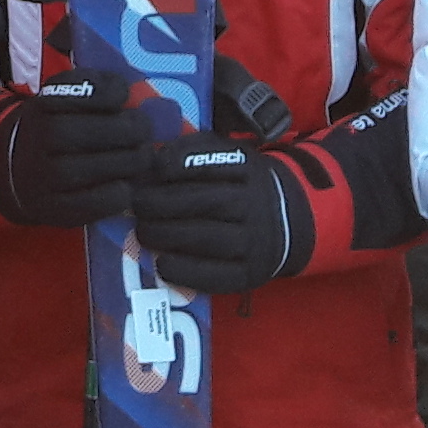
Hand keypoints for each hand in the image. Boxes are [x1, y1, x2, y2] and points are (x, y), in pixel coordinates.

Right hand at [0, 73, 145, 227]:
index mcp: (43, 106)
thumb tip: (124, 91)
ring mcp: (46, 177)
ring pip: (105, 168)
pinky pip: (102, 201)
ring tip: (138, 158)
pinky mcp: (56, 208)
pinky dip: (121, 192)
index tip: (123, 98)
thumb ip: (94, 86)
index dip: (114, 94)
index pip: (91, 93)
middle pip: (103, 132)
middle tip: (143, 133)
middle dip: (134, 130)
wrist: (14, 172)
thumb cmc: (53, 129)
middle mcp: (40, 139)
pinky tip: (123, 184)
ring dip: (133, 162)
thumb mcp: (62, 98)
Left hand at [132, 132, 310, 294]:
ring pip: (209, 238)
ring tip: (143, 232)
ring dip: (167, 236)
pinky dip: (184, 271)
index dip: (178, 164)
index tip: (153, 168)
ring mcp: (257, 241)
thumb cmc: (240, 185)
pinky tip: (161, 264)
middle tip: (138, 206)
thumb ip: (192, 151)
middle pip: (207, 202)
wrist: (289, 221)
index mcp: (250, 169)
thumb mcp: (227, 156)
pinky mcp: (251, 273)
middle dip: (163, 204)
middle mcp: (257, 204)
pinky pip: (216, 275)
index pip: (213, 162)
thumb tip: (151, 157)